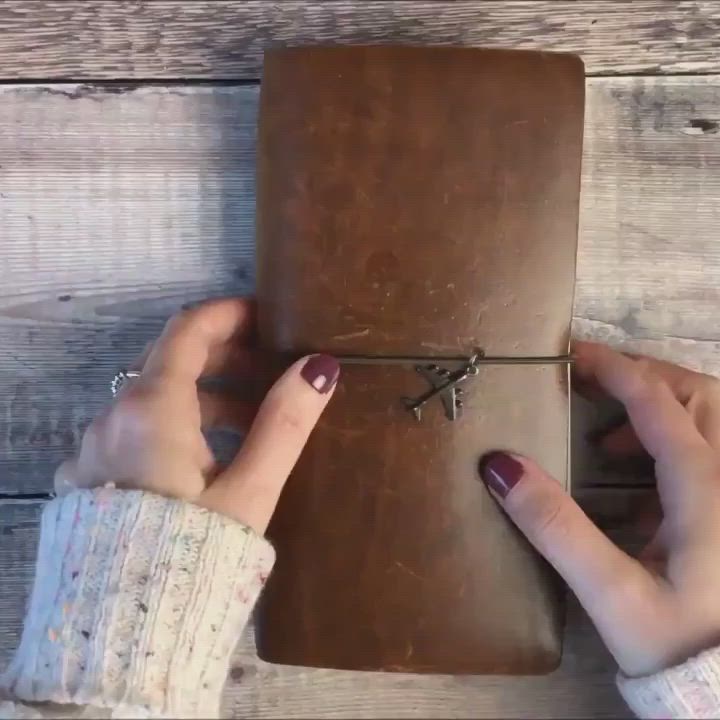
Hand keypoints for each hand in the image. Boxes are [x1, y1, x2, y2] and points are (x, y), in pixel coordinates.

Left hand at [55, 298, 338, 532]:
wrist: (124, 637)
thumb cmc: (194, 556)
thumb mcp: (251, 490)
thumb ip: (285, 423)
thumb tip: (320, 368)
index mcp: (151, 409)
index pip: (188, 331)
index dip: (229, 313)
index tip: (266, 314)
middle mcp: (111, 418)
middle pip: (171, 363)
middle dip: (226, 360)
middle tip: (271, 373)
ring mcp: (93, 450)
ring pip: (153, 402)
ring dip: (204, 399)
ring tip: (251, 425)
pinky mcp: (88, 479)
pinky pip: (134, 433)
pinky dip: (174, 428)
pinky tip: (205, 462)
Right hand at [480, 341, 719, 677]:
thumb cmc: (675, 643)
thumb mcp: (609, 591)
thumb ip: (556, 528)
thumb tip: (501, 465)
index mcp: (704, 488)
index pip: (658, 401)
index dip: (613, 368)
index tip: (569, 353)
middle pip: (698, 394)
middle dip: (641, 374)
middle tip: (588, 380)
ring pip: (709, 417)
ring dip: (659, 403)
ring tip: (608, 427)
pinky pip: (705, 450)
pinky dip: (668, 439)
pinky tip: (635, 471)